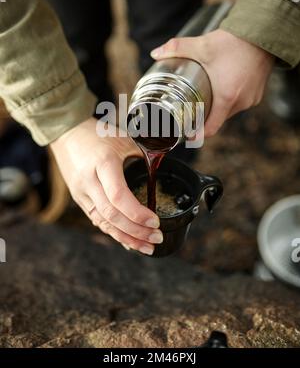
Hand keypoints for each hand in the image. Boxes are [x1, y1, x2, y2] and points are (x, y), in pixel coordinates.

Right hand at [50, 117, 161, 254]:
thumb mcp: (123, 140)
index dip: (137, 213)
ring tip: (148, 247)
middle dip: (135, 231)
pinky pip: (98, 220)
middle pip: (111, 215)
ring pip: (103, 222)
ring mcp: (81, 193)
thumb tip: (164, 170)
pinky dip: (114, 233)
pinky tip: (129, 242)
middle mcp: (89, 181)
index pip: (118, 196)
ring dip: (126, 237)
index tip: (155, 221)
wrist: (66, 134)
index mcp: (103, 163)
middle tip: (157, 237)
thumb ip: (143, 156)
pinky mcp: (79, 200)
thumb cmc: (98, 134)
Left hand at [151, 29, 273, 135]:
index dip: (196, 134)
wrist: (263, 33)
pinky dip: (228, 100)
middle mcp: (241, 102)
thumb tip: (156, 53)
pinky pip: (239, 103)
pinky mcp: (257, 94)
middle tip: (189, 111)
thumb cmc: (235, 42)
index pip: (211, 128)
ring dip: (216, 107)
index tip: (186, 135)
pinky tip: (221, 89)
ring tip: (204, 97)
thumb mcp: (202, 45)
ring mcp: (251, 99)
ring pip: (228, 111)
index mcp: (226, 97)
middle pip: (217, 120)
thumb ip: (177, 48)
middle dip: (203, 117)